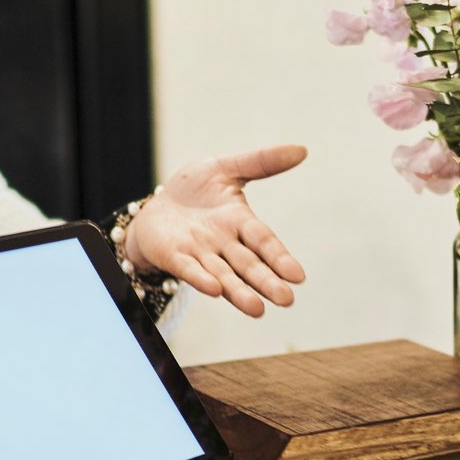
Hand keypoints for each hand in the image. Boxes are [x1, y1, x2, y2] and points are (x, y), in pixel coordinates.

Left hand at [125, 144, 308, 317]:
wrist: (156, 203)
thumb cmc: (195, 189)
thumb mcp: (226, 168)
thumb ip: (261, 162)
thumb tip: (302, 150)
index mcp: (239, 222)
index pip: (264, 241)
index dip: (280, 257)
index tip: (298, 275)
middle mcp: (223, 243)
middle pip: (248, 265)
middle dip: (266, 282)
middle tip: (286, 299)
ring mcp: (199, 253)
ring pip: (223, 275)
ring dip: (239, 292)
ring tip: (257, 309)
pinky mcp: (173, 256)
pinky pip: (189, 269)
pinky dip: (201, 279)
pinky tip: (214, 290)